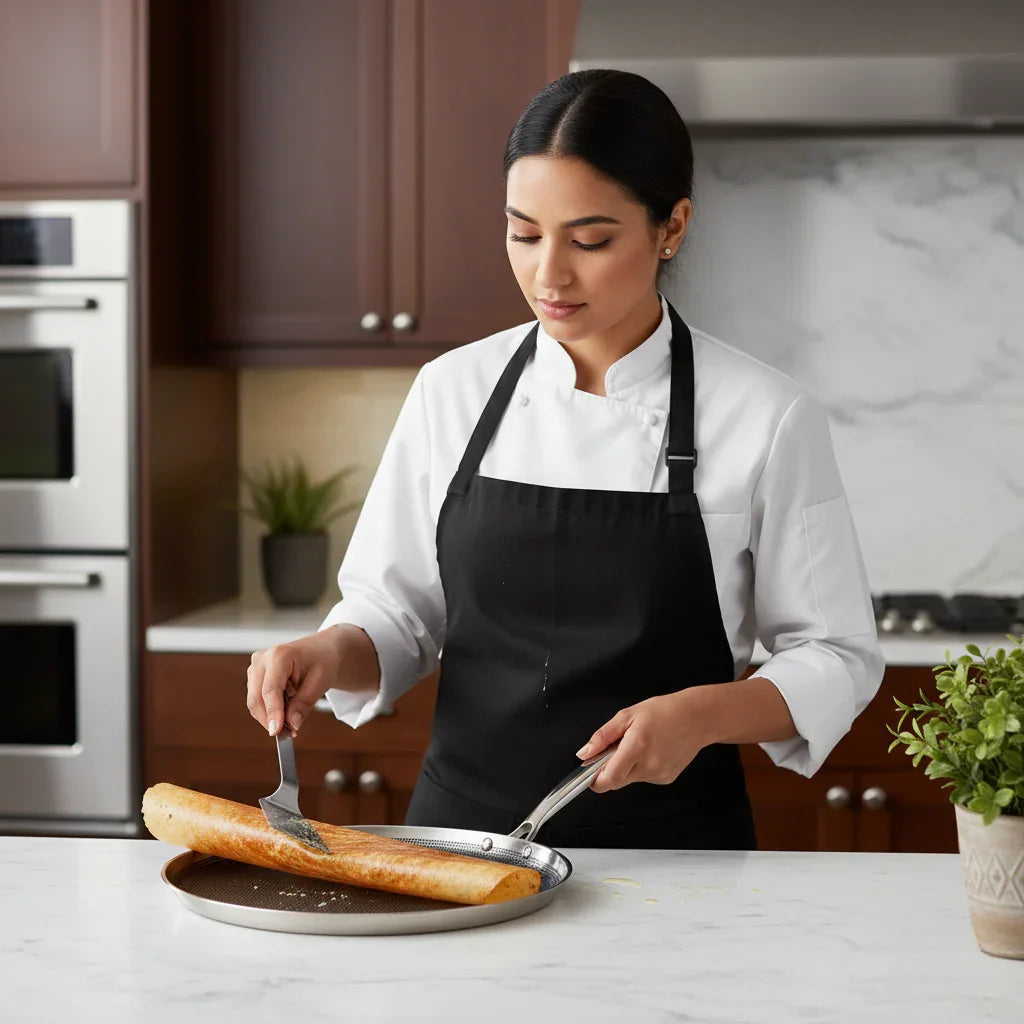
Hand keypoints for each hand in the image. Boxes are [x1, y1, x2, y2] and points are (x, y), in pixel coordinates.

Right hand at [246, 628, 346, 736]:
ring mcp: (256, 668)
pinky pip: (258, 700)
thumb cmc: (323, 660)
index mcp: (279, 655)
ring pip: (255, 702)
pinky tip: (286, 709)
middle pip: (257, 699)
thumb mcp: (320, 682)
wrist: (322, 650)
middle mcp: (262, 660)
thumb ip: (304, 704)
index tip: (276, 731)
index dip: (272, 713)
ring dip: (271, 716)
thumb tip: (291, 724)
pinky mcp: (255, 677)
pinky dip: (270, 710)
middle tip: (290, 733)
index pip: (270, 690)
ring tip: (292, 718)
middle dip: (271, 719)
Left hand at [575, 688, 712, 793]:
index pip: (608, 780)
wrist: (697, 718)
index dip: (595, 780)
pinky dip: (641, 768)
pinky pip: (644, 778)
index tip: (590, 773)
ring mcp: (659, 774)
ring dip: (627, 767)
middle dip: (610, 769)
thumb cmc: (665, 712)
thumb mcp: (627, 715)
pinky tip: (651, 751)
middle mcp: (649, 765)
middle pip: (617, 781)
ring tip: (639, 745)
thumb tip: (584, 753)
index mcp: (637, 747)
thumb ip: (602, 736)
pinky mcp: (667, 779)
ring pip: (630, 779)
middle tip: (617, 749)